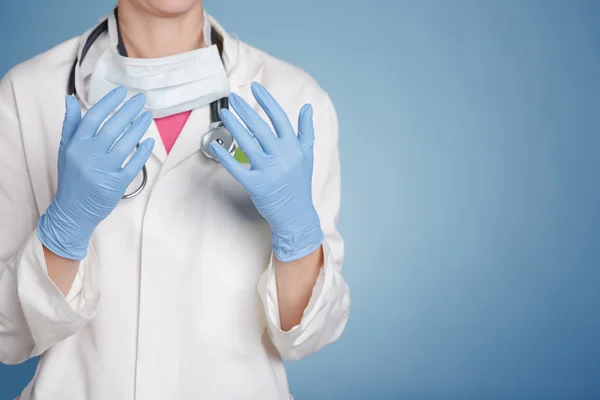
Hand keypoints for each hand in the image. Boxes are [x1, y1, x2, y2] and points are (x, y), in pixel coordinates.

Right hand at [37, 87, 154, 259]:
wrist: (73, 211)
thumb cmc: (71, 177)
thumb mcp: (65, 149)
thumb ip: (71, 124)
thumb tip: (70, 98)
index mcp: (75, 145)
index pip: (93, 117)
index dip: (108, 103)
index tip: (121, 92)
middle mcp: (88, 156)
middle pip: (112, 127)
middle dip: (128, 111)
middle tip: (140, 99)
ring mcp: (103, 170)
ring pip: (126, 144)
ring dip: (139, 128)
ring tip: (147, 116)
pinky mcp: (116, 184)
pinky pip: (134, 164)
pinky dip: (143, 152)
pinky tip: (150, 142)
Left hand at [210, 82, 323, 261]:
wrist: (296, 214)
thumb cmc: (300, 184)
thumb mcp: (307, 156)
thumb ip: (306, 131)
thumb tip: (307, 107)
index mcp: (294, 148)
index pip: (279, 118)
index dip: (266, 101)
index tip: (255, 88)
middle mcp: (282, 157)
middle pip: (260, 127)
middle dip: (245, 110)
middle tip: (233, 97)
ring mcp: (268, 171)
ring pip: (247, 143)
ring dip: (234, 126)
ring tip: (225, 114)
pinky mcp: (255, 185)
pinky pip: (236, 167)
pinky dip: (225, 156)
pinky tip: (216, 145)